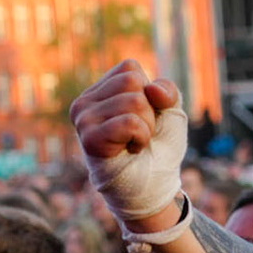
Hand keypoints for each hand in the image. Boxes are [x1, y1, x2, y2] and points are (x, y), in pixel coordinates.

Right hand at [68, 60, 188, 225]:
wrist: (152, 184)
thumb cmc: (157, 145)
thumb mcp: (169, 110)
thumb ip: (166, 90)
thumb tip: (152, 90)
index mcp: (98, 91)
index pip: (129, 68)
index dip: (149, 92)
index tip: (143, 116)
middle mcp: (84, 103)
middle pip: (132, 82)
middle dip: (149, 109)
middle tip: (139, 132)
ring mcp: (83, 120)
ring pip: (133, 101)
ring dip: (146, 126)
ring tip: (134, 142)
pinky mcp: (88, 139)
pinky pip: (129, 122)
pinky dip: (141, 137)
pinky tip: (131, 150)